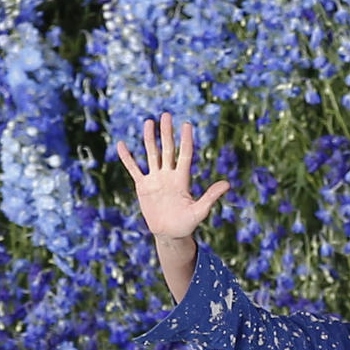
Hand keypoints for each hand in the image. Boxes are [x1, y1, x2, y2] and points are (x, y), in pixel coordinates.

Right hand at [117, 112, 228, 239]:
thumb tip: (227, 184)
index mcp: (182, 179)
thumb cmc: (187, 224)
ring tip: (148, 122)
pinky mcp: (142, 186)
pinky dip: (127, 158)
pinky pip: (134, 169)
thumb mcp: (200, 211)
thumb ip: (211, 197)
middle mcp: (169, 175)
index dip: (186, 140)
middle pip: (168, 149)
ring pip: (152, 154)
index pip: (185, 155)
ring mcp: (155, 179)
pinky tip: (121, 144)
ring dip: (150, 139)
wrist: (170, 234)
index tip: (186, 124)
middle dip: (166, 133)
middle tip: (166, 115)